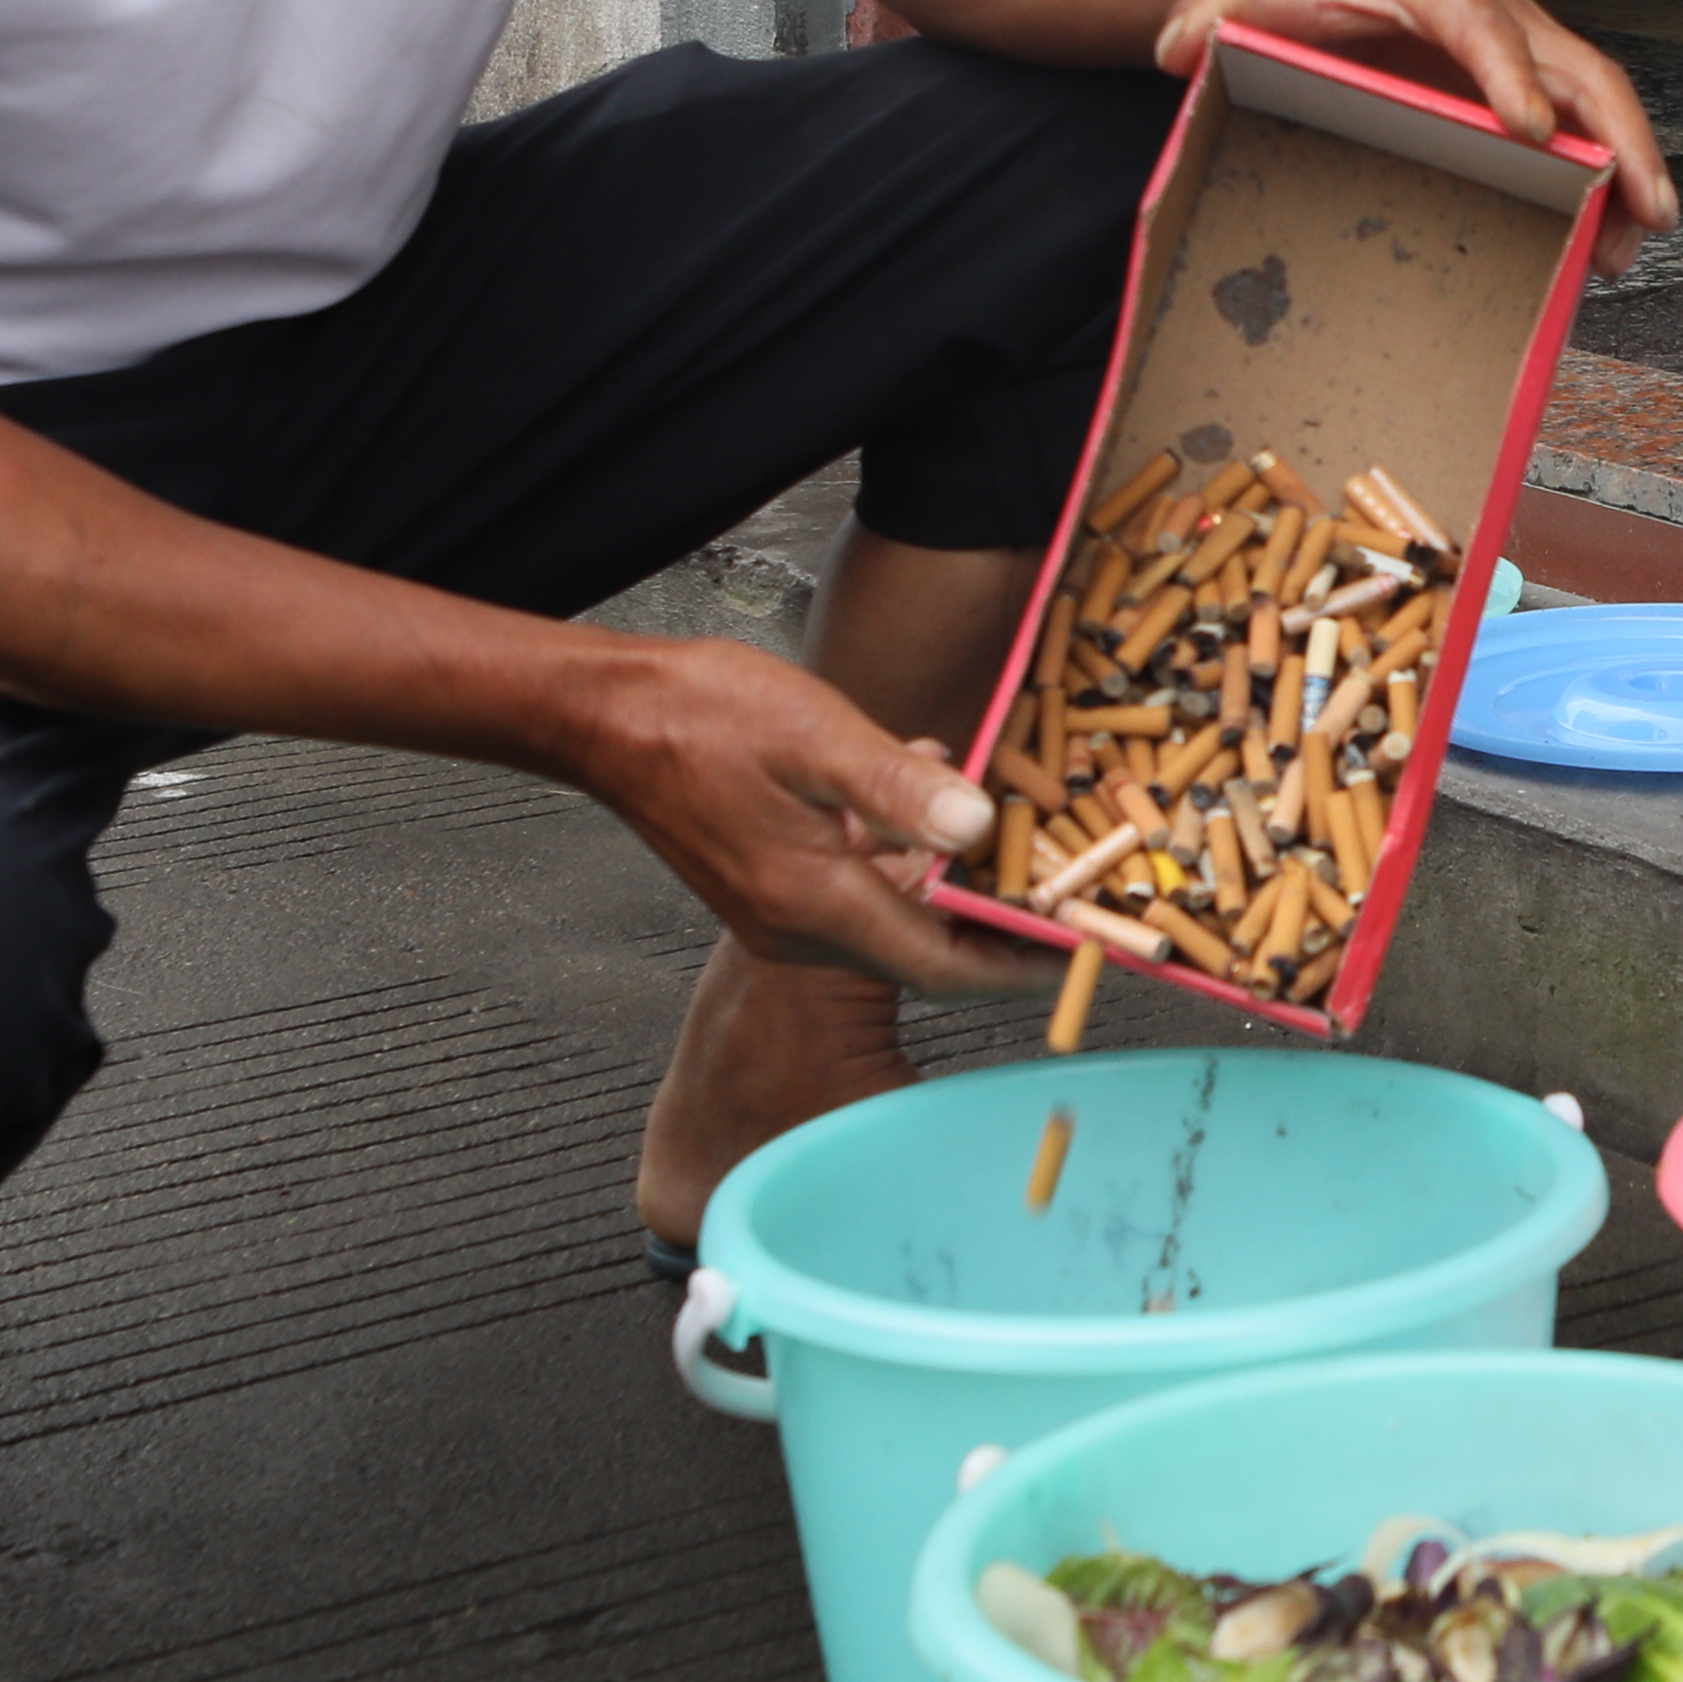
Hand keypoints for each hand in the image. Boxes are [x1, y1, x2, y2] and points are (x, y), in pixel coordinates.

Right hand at [560, 632, 1035, 990]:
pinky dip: (900, 859)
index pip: (940, 965)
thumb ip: (898, 791)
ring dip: (946, 878)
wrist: (603, 718)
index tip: (1078, 952)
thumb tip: (976, 829)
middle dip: (993, 918)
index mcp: (814, 900)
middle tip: (1056, 878)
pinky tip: (913, 787)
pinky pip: (855, 895)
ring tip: (989, 811)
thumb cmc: (702, 715)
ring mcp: (777, 915)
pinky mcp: (766, 893)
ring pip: (892, 920)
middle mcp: (796, 927)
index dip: (1016, 966)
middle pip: (923, 951)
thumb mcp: (816, 735)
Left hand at [1159, 0, 1682, 268]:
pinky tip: (1609, 238)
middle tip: (1639, 201)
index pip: (1481, 21)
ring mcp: (1519, 47)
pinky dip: (1608, 178)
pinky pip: (1583, 127)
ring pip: (1595, 99)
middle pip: (1574, 65)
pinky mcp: (1524, 85)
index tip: (1528, 127)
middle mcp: (1492, 10)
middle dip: (1615, 132)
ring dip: (1629, 164)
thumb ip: (1205, 16)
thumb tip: (1179, 45)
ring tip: (1637, 235)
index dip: (1509, 72)